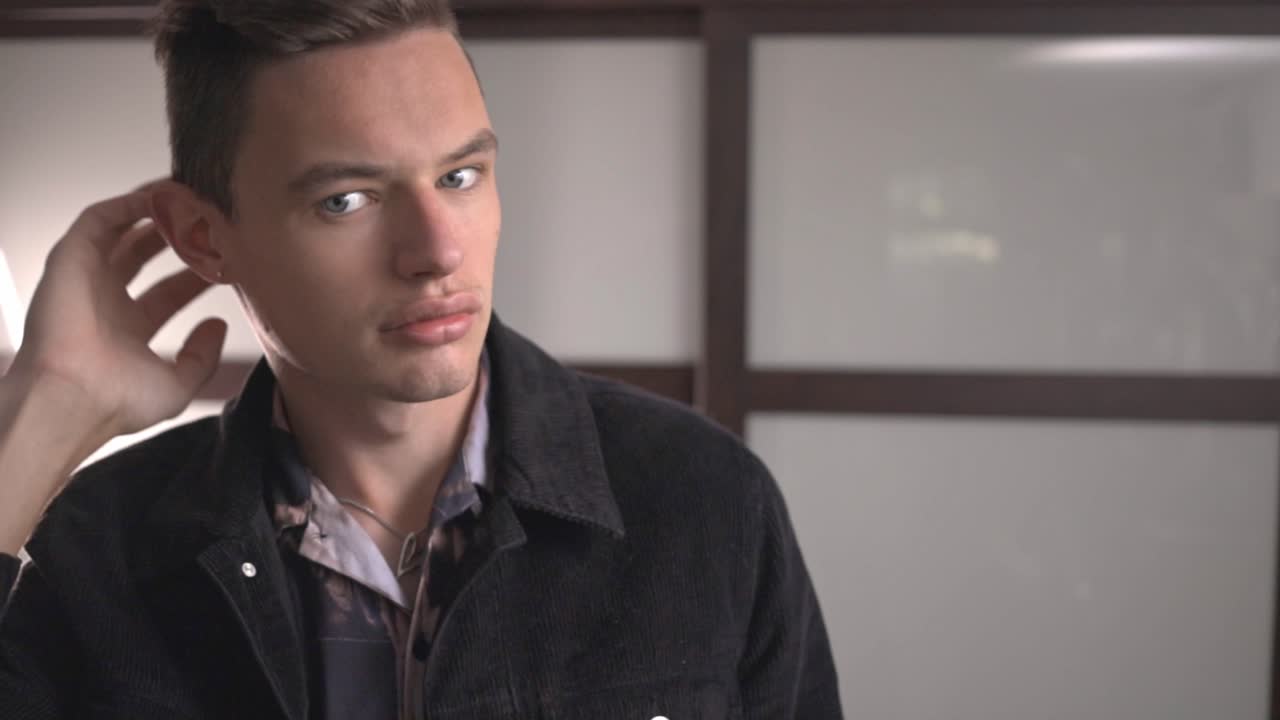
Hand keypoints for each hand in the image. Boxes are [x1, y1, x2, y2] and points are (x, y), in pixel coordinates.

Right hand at [8, 184, 227, 437]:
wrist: (74, 399)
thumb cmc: (118, 401)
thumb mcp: (178, 385)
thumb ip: (202, 355)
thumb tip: (217, 324)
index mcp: (128, 330)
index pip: (171, 292)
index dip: (198, 273)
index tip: (227, 259)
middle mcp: (106, 301)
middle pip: (146, 257)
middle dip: (178, 238)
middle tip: (209, 223)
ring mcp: (87, 278)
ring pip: (123, 232)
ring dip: (155, 214)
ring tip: (190, 198)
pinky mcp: (71, 259)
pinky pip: (99, 219)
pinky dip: (128, 204)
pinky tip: (160, 195)